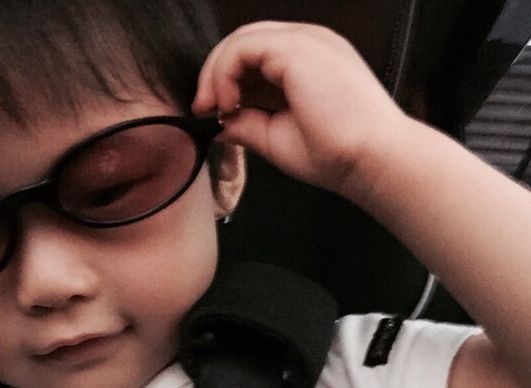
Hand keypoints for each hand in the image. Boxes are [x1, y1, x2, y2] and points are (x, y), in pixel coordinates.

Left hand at [193, 21, 408, 199]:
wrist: (372, 161)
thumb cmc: (337, 154)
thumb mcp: (277, 138)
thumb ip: (246, 124)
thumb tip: (218, 123)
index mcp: (308, 64)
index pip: (255, 57)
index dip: (226, 80)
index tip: (212, 111)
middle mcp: (308, 45)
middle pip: (245, 42)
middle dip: (216, 73)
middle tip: (203, 107)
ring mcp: (306, 41)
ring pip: (242, 38)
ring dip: (218, 71)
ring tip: (212, 106)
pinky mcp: (299, 48)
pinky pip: (245, 46)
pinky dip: (226, 71)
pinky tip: (226, 101)